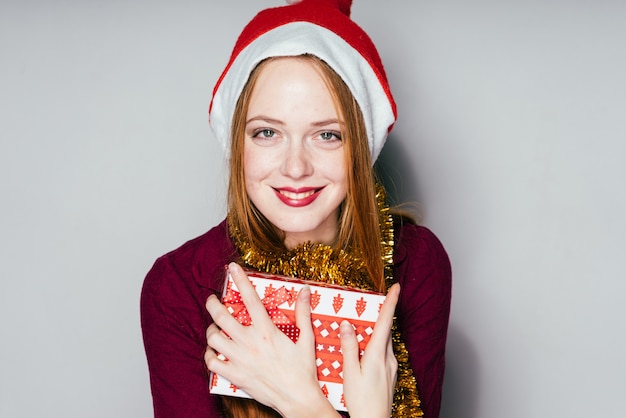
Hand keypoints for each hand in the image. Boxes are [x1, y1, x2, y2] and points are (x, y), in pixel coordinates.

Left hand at [204, 263, 338, 417]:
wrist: (297, 399)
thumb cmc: (303, 370)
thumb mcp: (306, 338)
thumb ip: (303, 312)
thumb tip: (305, 291)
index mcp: (266, 331)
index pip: (250, 299)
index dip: (240, 280)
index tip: (232, 268)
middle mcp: (249, 343)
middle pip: (221, 316)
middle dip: (213, 303)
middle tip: (212, 299)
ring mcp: (240, 360)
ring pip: (213, 338)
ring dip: (211, 330)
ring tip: (215, 327)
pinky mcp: (235, 376)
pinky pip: (212, 362)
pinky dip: (209, 354)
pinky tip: (214, 351)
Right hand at [340, 283, 399, 417]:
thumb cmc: (362, 401)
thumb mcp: (350, 372)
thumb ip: (349, 347)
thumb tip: (348, 325)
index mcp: (378, 354)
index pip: (386, 321)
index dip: (391, 302)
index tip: (396, 287)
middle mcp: (388, 358)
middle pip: (385, 329)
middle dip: (380, 315)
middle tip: (370, 304)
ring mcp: (391, 366)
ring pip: (384, 341)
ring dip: (376, 331)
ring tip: (362, 329)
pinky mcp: (390, 374)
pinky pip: (383, 352)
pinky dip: (375, 345)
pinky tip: (365, 351)